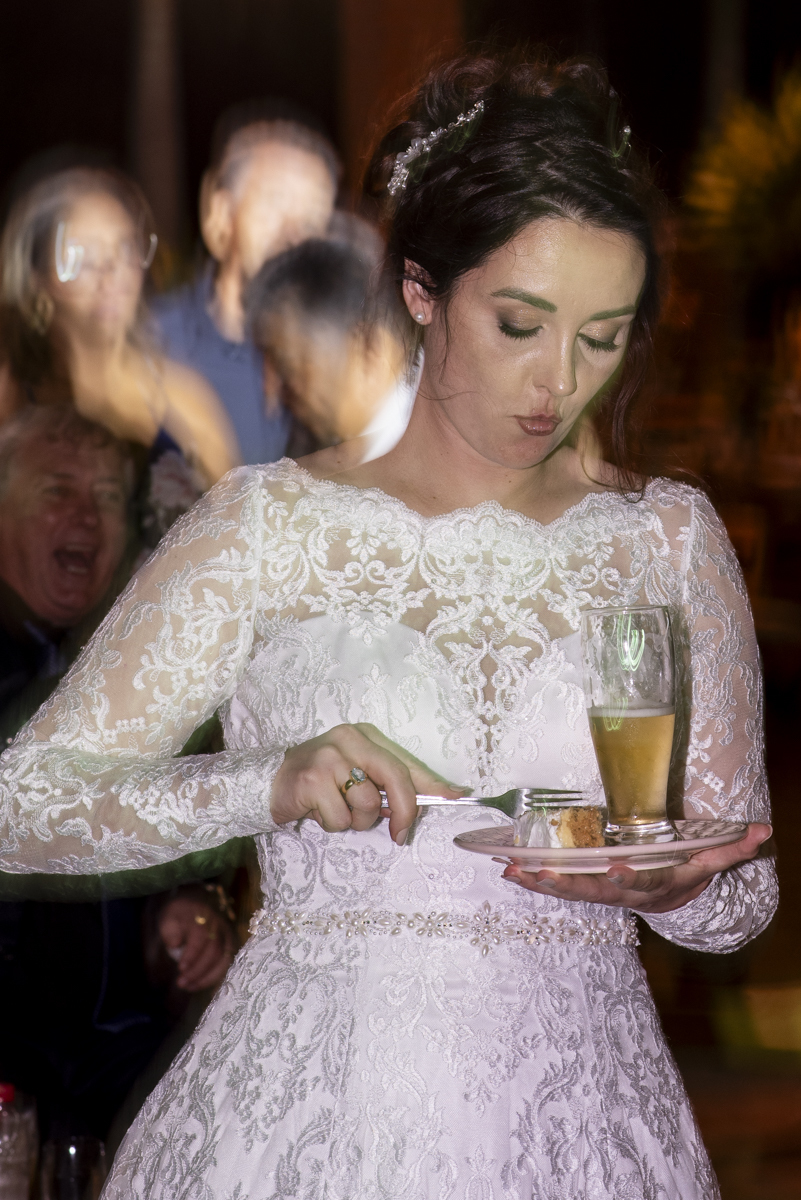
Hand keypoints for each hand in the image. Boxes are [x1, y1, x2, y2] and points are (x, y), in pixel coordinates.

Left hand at [158, 895, 235, 990]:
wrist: (196, 903)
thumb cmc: (180, 915)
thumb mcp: (169, 917)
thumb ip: (170, 930)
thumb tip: (175, 944)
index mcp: (203, 916)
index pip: (201, 936)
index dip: (192, 954)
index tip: (180, 968)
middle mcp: (219, 925)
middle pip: (214, 950)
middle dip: (198, 970)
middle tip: (181, 983)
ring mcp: (228, 935)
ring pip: (224, 959)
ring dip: (207, 977)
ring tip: (190, 987)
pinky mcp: (231, 944)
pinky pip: (227, 963)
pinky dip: (216, 977)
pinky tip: (201, 985)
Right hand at [270, 722, 463, 844]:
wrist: (269, 782)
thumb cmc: (320, 782)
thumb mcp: (356, 774)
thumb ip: (388, 784)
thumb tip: (438, 796)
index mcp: (365, 736)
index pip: (406, 762)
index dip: (433, 784)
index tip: (455, 797)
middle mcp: (350, 739)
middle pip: (395, 778)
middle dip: (404, 812)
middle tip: (400, 835)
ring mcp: (330, 756)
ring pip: (368, 804)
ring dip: (355, 820)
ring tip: (337, 810)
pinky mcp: (312, 778)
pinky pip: (341, 818)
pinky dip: (332, 824)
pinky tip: (318, 811)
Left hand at [502, 822, 772, 912]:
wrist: (672, 897)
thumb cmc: (686, 868)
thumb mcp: (710, 858)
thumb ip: (732, 846)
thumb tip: (762, 830)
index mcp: (654, 883)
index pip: (641, 882)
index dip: (627, 878)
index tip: (613, 868)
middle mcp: (624, 891)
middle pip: (593, 892)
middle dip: (567, 885)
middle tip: (542, 873)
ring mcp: (601, 892)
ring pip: (568, 892)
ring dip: (540, 883)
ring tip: (513, 872)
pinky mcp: (583, 887)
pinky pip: (555, 887)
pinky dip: (532, 880)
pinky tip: (508, 871)